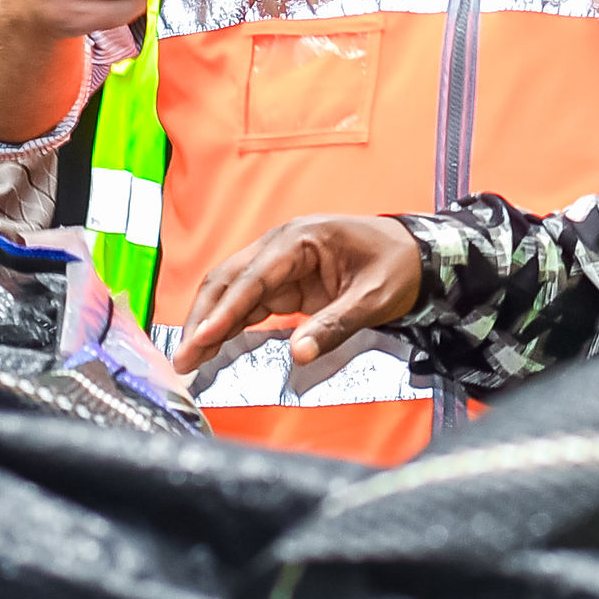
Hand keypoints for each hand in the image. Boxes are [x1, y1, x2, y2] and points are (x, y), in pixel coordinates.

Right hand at [172, 215, 421, 375]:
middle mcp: (282, 246)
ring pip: (231, 291)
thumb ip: (335, 325)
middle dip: (203, 318)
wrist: (416, 255)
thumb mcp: (373, 299)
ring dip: (209, 323)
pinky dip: (227, 324)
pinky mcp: (284, 283)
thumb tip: (298, 354)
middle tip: (182, 357)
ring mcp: (280, 264)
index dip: (225, 311)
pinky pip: (247, 303)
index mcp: (301, 239)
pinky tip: (211, 347)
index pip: (253, 277)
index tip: (201, 338)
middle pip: (229, 280)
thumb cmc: (397, 266)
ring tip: (187, 359)